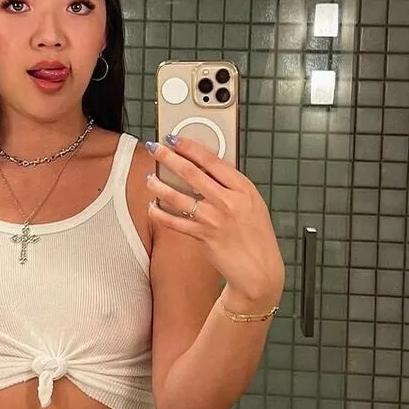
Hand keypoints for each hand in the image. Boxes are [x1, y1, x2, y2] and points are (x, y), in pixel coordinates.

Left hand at [145, 134, 284, 308]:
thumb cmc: (256, 236)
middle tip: (154, 148)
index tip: (175, 139)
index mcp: (243, 188)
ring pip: (178, 196)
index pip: (212, 160)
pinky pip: (175, 222)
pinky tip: (153, 207)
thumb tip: (208, 168)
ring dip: (159, 185)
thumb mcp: (252, 203)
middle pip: (191, 173)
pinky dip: (160, 214)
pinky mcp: (203, 236)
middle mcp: (228, 201)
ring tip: (149, 178)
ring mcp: (215, 219)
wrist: (259, 269)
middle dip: (169, 157)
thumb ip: (232, 186)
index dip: (190, 147)